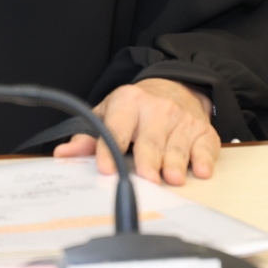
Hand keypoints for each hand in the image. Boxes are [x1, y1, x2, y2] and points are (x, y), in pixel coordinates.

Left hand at [53, 78, 217, 186]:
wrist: (176, 89)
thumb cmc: (136, 110)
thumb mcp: (108, 114)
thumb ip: (88, 136)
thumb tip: (63, 154)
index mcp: (128, 102)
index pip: (116, 129)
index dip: (109, 149)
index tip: (106, 168)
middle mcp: (157, 109)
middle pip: (150, 140)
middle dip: (148, 160)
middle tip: (146, 178)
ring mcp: (182, 120)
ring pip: (177, 146)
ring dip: (175, 163)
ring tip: (172, 178)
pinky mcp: (203, 131)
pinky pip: (204, 147)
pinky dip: (204, 159)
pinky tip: (201, 171)